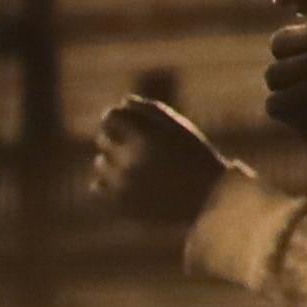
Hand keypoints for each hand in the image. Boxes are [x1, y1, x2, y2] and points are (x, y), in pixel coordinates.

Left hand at [87, 93, 230, 232]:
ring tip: (136, 167)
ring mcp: (125, 183)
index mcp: (148, 137)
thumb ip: (151, 111)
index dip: (116, 118)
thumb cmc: (195, 158)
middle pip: (103, 139)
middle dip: (115, 139)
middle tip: (132, 146)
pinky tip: (125, 183)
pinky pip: (97, 187)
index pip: (111, 117)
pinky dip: (106, 183)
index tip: (122, 123)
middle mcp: (132, 160)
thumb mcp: (180, 129)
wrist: (209, 200)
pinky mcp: (121, 204)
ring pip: (100, 163)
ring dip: (112, 162)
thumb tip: (123, 102)